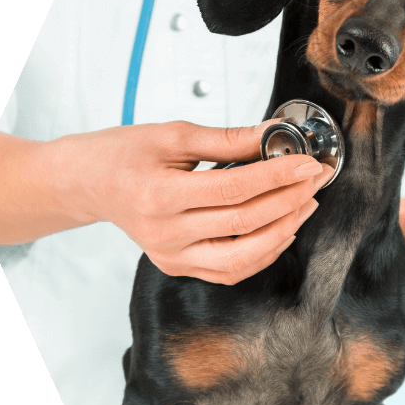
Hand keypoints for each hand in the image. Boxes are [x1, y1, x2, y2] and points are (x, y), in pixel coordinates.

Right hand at [74, 121, 333, 283]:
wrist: (88, 183)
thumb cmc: (124, 154)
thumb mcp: (173, 134)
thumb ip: (228, 139)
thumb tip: (275, 135)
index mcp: (160, 196)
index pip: (235, 189)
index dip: (278, 176)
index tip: (308, 163)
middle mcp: (166, 235)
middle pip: (245, 222)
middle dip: (290, 199)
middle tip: (315, 178)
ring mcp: (172, 257)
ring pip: (244, 256)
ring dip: (284, 230)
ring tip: (306, 203)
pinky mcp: (178, 267)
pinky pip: (232, 270)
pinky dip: (263, 252)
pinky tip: (282, 229)